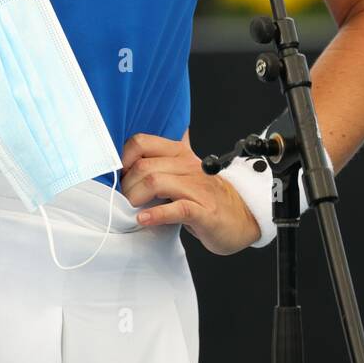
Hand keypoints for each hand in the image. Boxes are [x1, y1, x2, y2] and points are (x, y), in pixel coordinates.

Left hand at [120, 131, 262, 255]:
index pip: (142, 142)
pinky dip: (156, 214)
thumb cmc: (207, 196)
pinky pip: (177, 208)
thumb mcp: (184, 173)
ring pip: (156, 181)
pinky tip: (144, 219)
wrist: (244, 215)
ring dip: (136, 197)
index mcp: (180, 153)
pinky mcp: (204, 211)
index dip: (124, 158)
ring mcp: (197, 188)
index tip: (119, 176)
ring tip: (132, 210)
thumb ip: (162, 164)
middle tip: (124, 201)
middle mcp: (187, 165)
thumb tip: (129, 160)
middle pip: (144, 166)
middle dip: (127, 186)